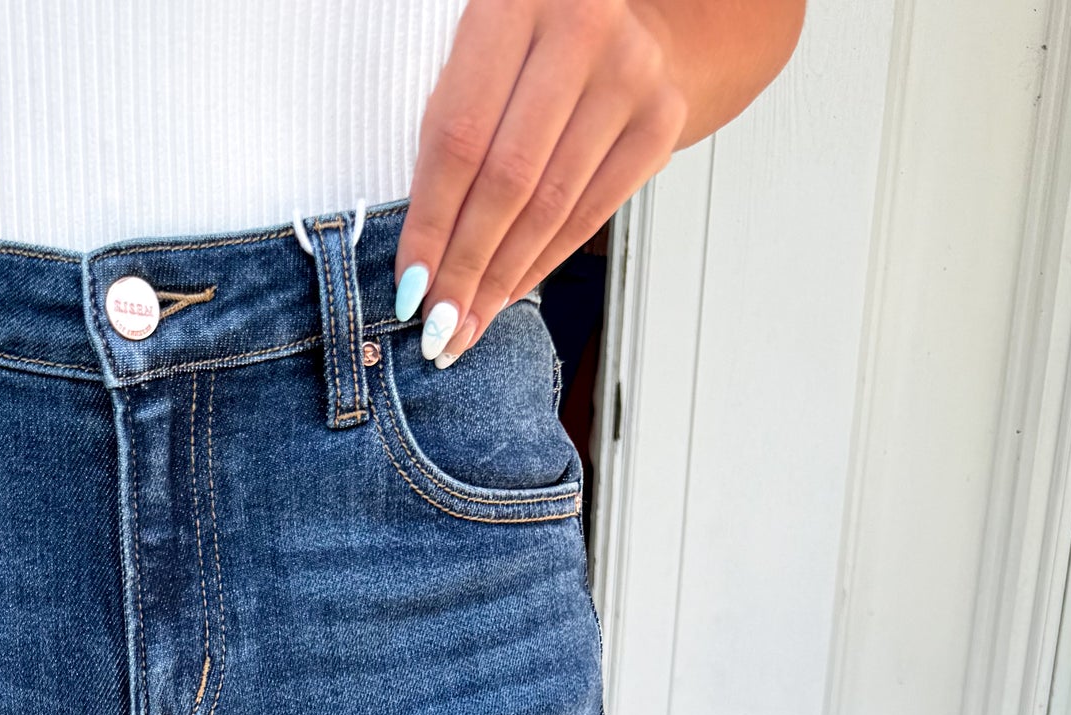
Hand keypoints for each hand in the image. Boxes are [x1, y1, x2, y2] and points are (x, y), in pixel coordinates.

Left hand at [397, 0, 687, 366]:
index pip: (460, 137)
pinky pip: (591, 213)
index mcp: (515, 0)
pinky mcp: (661, 120)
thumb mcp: (476, 59)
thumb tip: (421, 259)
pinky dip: (543, 262)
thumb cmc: (530, 47)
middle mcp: (582, 28)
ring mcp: (631, 74)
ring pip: (551, 205)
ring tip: (466, 324)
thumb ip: (449, 132)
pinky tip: (509, 294)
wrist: (630, 20)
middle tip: (438, 325)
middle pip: (508, 179)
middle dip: (466, 265)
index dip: (430, 222)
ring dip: (502, 277)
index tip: (409, 286)